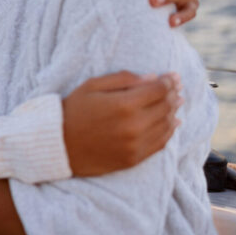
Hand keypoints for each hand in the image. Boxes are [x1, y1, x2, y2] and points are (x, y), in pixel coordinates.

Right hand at [63, 71, 182, 176]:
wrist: (58, 145)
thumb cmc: (73, 110)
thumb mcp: (92, 86)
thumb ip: (123, 79)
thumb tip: (153, 78)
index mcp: (124, 104)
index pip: (159, 89)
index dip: (169, 81)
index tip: (172, 76)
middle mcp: (134, 125)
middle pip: (166, 106)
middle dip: (173, 94)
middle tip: (177, 87)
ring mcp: (135, 144)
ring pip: (167, 125)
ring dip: (174, 112)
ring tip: (176, 102)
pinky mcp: (134, 158)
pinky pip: (161, 143)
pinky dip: (170, 131)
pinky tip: (173, 123)